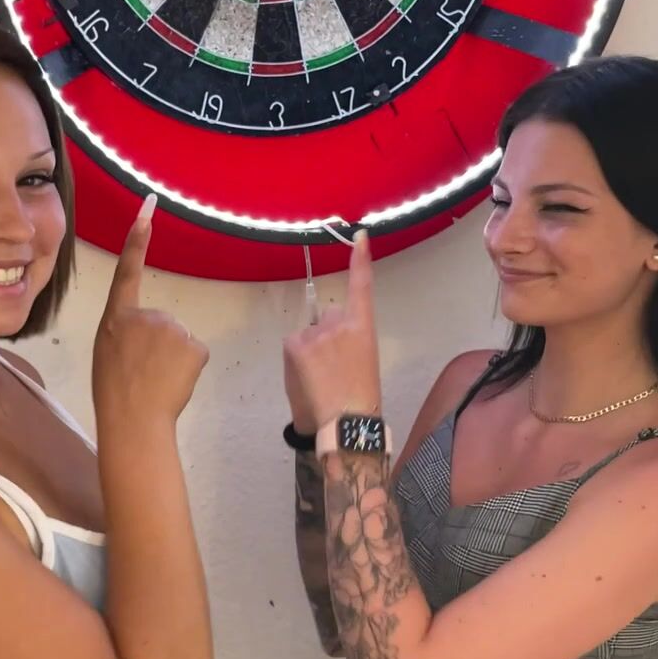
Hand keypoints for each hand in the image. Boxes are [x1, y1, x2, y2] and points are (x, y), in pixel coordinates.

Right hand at [92, 197, 208, 426]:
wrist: (134, 419)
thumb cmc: (114, 391)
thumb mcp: (107, 352)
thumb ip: (125, 332)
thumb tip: (145, 334)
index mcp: (117, 316)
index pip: (128, 270)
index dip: (137, 240)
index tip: (148, 209)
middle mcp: (145, 314)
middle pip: (161, 323)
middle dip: (157, 345)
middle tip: (143, 372)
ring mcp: (172, 327)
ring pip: (179, 340)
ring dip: (172, 358)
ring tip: (156, 379)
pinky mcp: (194, 344)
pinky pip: (194, 353)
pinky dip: (188, 367)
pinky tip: (174, 381)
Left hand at [282, 230, 382, 433]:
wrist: (346, 422)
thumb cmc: (359, 401)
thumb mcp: (363, 364)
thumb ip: (348, 342)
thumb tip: (328, 337)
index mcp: (364, 327)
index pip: (362, 285)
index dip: (360, 258)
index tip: (359, 236)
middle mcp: (340, 322)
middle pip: (327, 318)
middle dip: (327, 338)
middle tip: (334, 370)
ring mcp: (316, 332)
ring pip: (308, 335)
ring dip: (311, 352)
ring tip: (321, 380)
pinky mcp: (296, 345)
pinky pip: (293, 346)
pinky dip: (296, 361)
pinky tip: (307, 379)